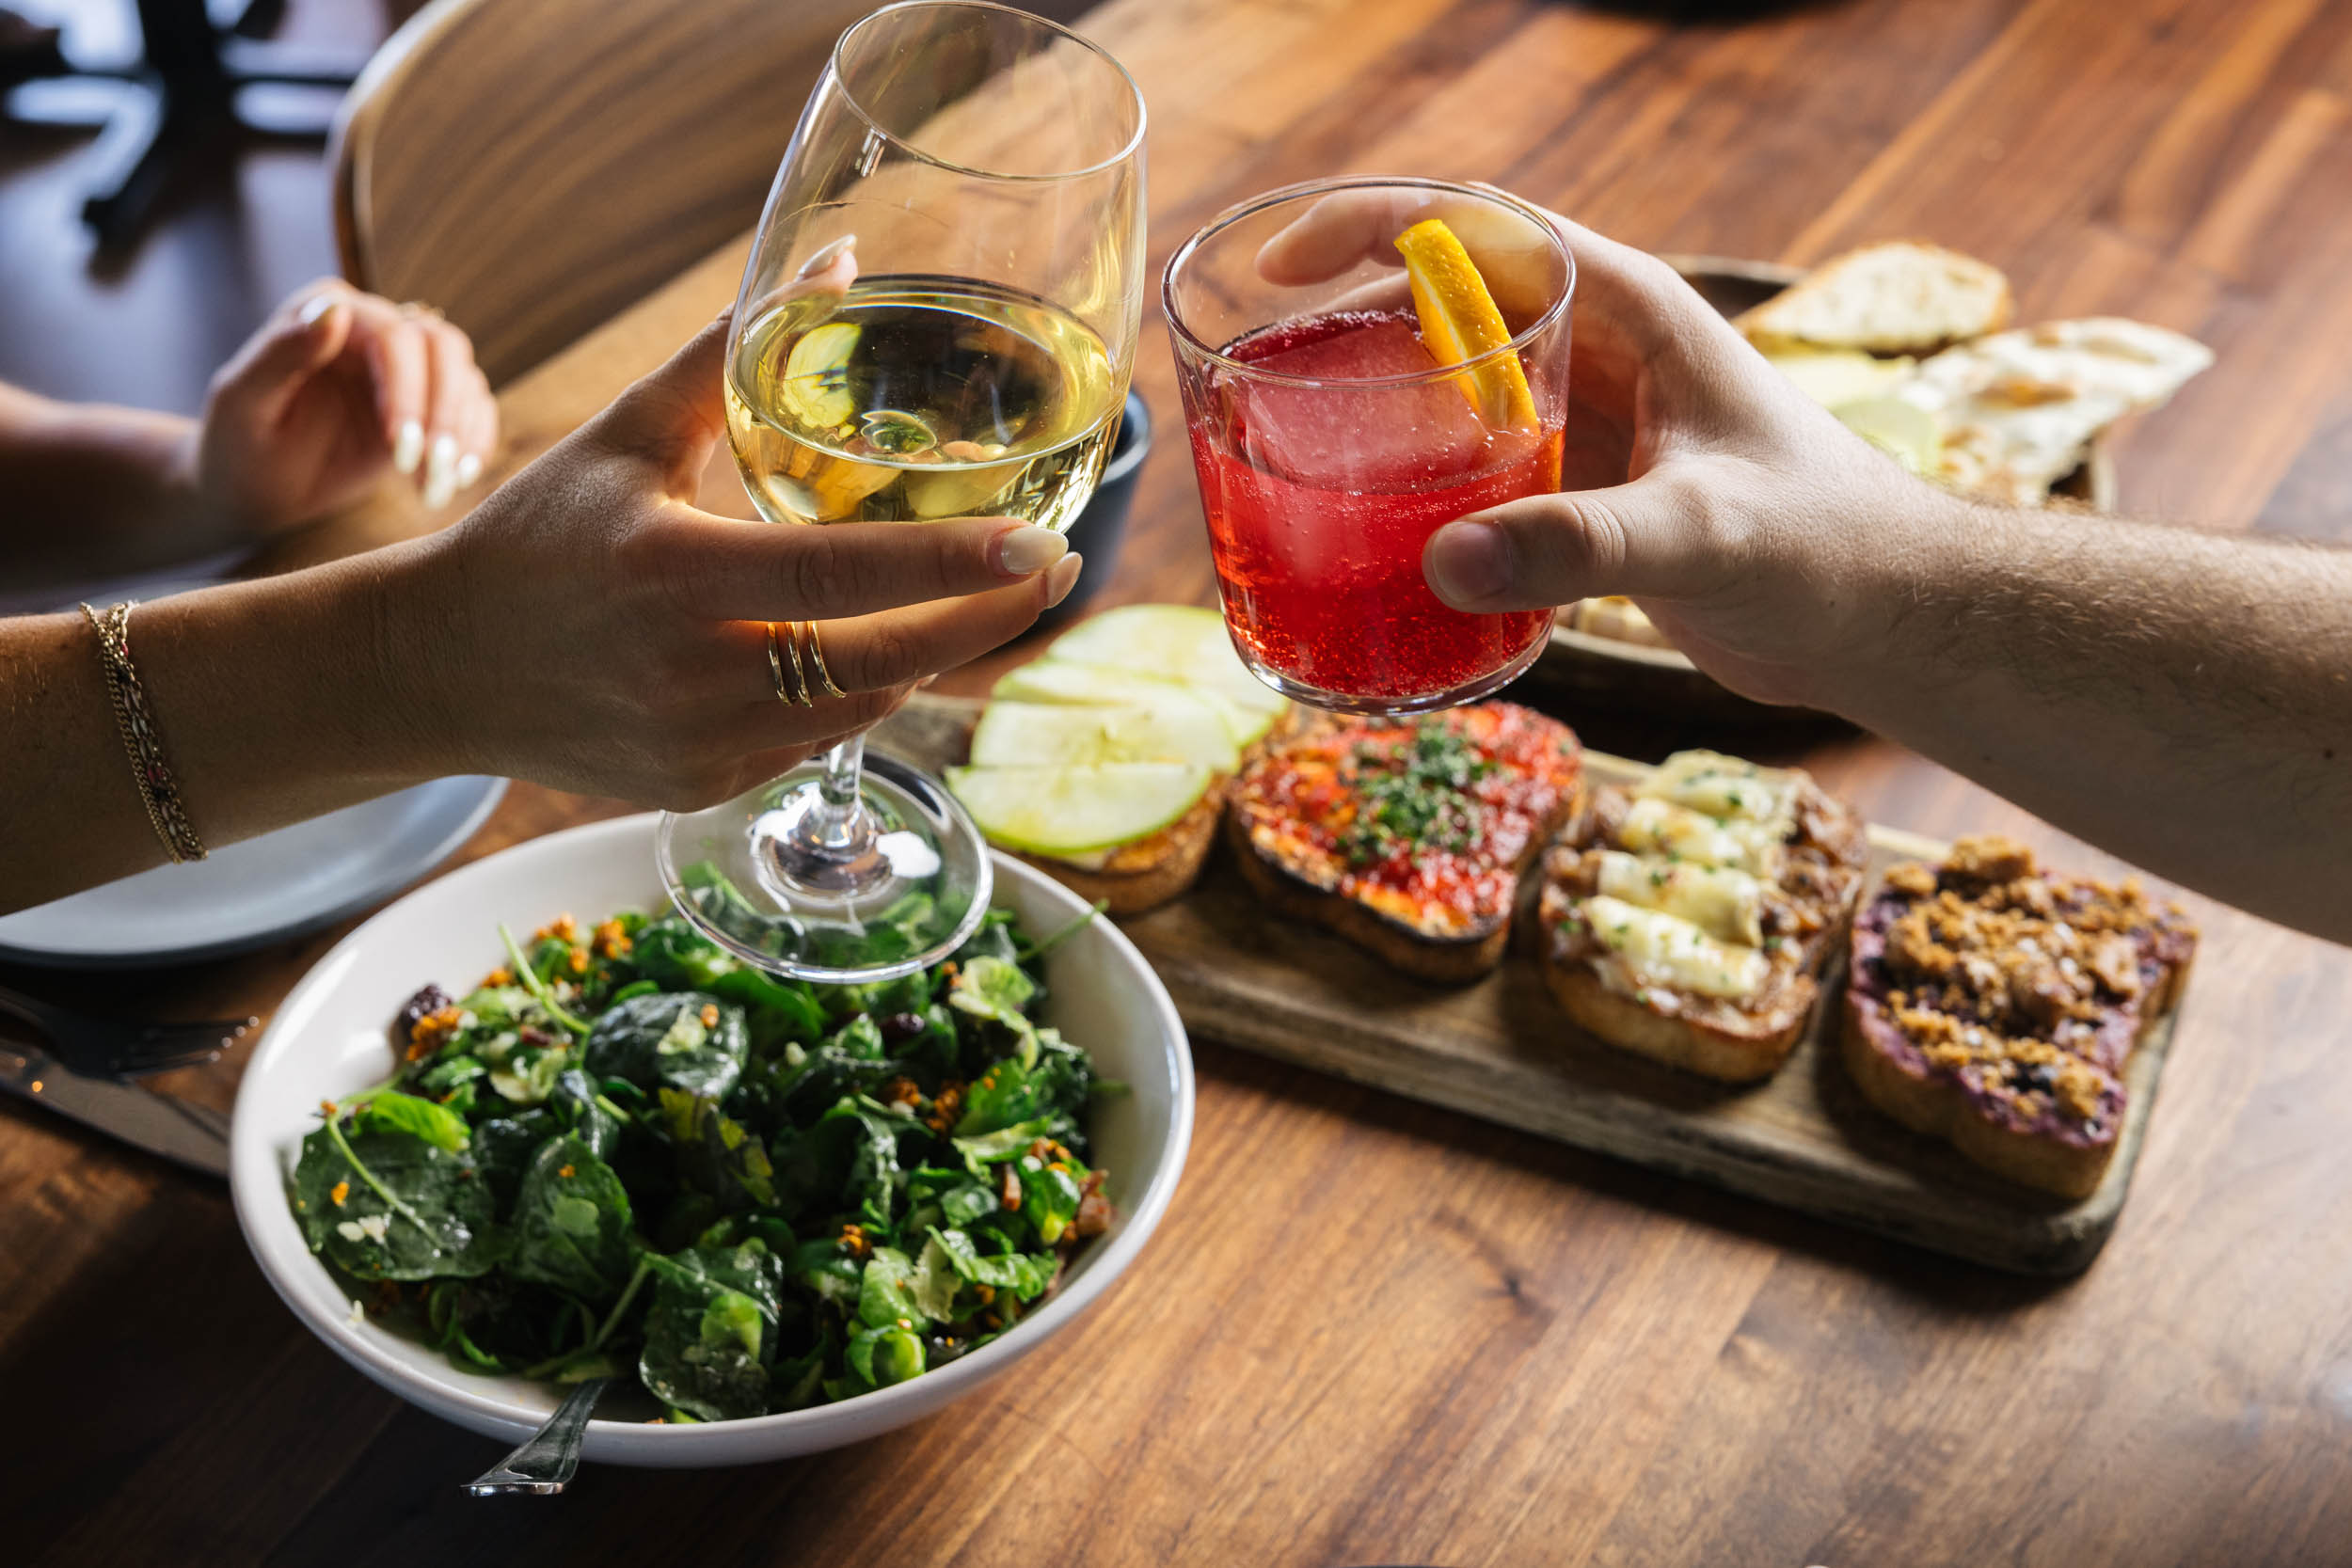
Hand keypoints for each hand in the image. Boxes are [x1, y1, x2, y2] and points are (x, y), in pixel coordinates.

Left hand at [192, 280, 498, 534]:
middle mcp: (373, 330)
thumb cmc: (235, 443)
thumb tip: (335, 311)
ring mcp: (404, 369)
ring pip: (464, 377)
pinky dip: (474, 444)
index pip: (394, 334)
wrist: (250, 489)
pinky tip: (454, 480)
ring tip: (439, 485)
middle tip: (434, 467)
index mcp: (327, 313)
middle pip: (443, 347)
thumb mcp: (243, 401)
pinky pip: (472, 411)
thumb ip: (282, 353)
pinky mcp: (425, 407)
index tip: (398, 449)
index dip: (407, 389)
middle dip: (445, 410)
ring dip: (462, 433)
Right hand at [397, 309, 1080, 807]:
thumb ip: (726, 352)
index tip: (1041, 542)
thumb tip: (833, 265)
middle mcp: (692, 675)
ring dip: (929, 654)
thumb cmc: (536, 538)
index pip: (844, 574)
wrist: (439, 669)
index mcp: (673, 575)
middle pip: (883, 661)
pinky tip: (880, 645)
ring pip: (862, 707)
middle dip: (984, 619)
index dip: (952, 564)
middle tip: (1056, 566)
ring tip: (986, 594)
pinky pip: (817, 740)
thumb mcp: (621, 434)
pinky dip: (859, 693)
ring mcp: (700, 746)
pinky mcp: (702, 788)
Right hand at [1260, 191, 1955, 707]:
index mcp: (1629, 309)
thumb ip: (1582, 546)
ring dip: (1373, 412)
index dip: (1373, 224)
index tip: (1283, 264)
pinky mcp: (1584, 496)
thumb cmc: (1828, 549)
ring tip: (1286, 455)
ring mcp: (1587, 423)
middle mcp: (1598, 352)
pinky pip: (1474, 469)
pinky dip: (1415, 490)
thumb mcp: (1702, 534)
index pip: (1482, 228)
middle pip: (1443, 305)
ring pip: (1451, 390)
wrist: (1888, 619)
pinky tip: (1367, 538)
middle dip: (1344, 326)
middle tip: (1255, 378)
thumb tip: (1447, 562)